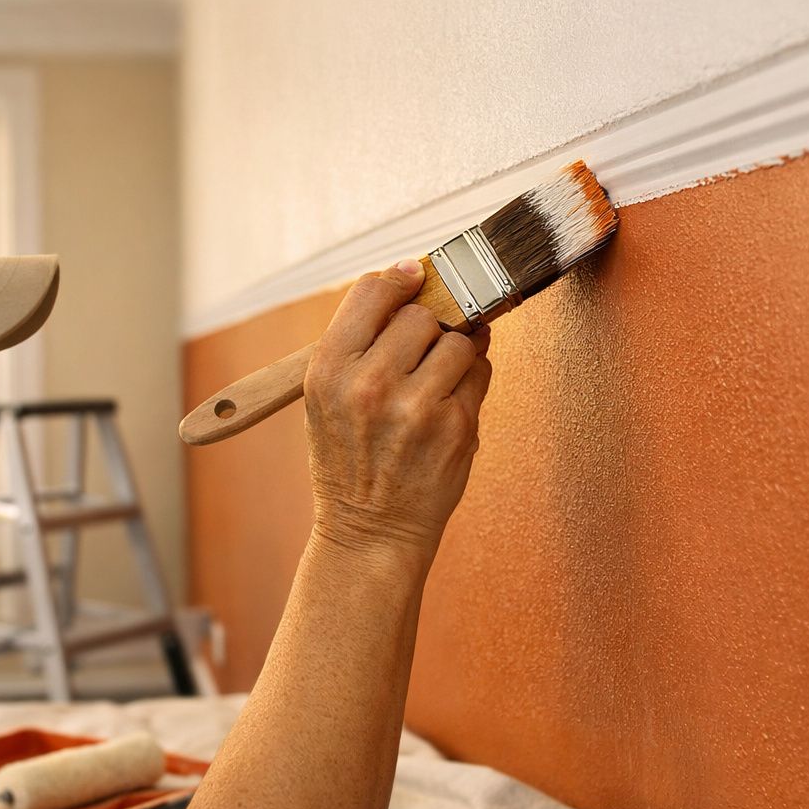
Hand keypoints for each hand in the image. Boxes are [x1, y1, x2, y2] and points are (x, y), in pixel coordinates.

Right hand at [304, 259, 491, 562]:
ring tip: (434, 384)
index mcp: (329, 371)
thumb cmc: (350, 460)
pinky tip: (447, 408)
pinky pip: (480, 373)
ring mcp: (416, 407)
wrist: (369, 531)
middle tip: (419, 357)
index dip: (400, 280)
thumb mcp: (328, 398)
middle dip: (428, 329)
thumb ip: (362, 342)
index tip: (415, 280)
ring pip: (459, 340)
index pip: (371, 290)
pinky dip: (471, 382)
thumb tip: (418, 277)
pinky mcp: (456, 427)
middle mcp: (370, 385)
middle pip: (422, 314)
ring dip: (455, 354)